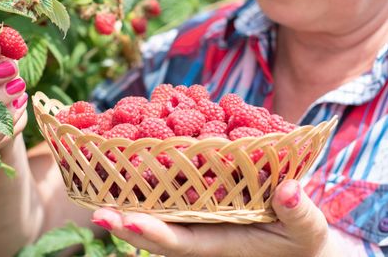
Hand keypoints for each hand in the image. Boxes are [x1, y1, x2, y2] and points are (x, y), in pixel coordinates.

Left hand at [92, 180, 333, 256]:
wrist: (297, 238)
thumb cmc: (301, 237)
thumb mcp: (308, 229)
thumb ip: (299, 213)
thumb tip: (288, 191)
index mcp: (220, 241)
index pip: (178, 242)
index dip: (149, 233)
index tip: (120, 219)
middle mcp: (199, 230)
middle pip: (154, 230)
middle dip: (123, 221)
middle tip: (94, 208)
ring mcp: (195, 217)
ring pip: (154, 211)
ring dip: (127, 198)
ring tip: (96, 179)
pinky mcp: (198, 200)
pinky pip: (167, 193)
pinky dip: (146, 180)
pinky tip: (128, 160)